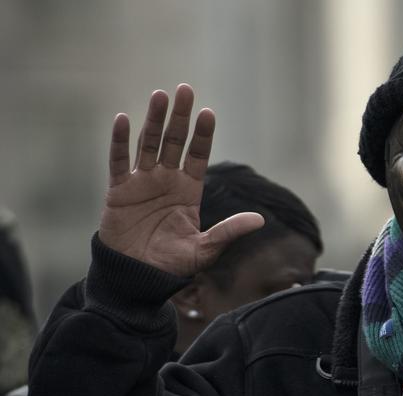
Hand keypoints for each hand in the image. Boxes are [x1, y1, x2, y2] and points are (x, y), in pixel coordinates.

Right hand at [98, 85, 262, 276]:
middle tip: (186, 89)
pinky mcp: (119, 191)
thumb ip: (229, 232)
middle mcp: (166, 180)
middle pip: (174, 142)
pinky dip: (120, 141)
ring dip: (153, 120)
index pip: (198, 155)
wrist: (139, 276)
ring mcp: (142, 182)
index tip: (209, 113)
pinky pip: (119, 161)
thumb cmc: (173, 264)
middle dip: (180, 117)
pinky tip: (124, 119)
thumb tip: (260, 220)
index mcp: (189, 190)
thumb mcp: (206, 249)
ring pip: (148, 144)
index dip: (203, 135)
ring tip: (160, 95)